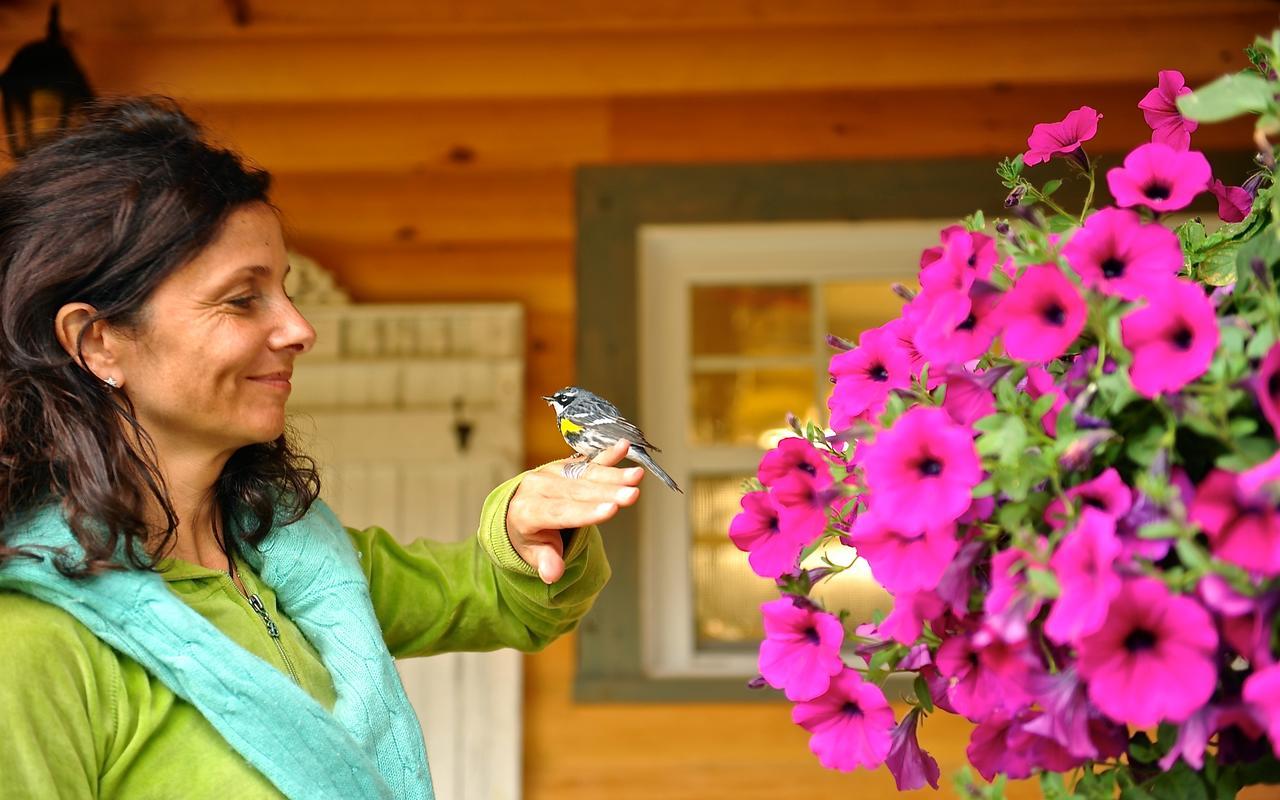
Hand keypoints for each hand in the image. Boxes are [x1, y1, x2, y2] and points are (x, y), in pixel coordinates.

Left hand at [506, 439, 643, 583]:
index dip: (587, 511)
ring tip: (637, 476)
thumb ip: (544, 562)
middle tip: (632, 495)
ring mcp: (553, 472)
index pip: (561, 511)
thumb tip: (552, 574)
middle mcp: (539, 486)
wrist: (518, 508)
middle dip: (607, 492)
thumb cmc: (530, 535)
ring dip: (613, 474)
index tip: (611, 509)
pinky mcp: (566, 465)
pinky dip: (607, 454)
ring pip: (586, 474)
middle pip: (578, 491)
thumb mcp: (532, 553)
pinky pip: (588, 460)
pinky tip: (624, 446)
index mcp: (527, 511)